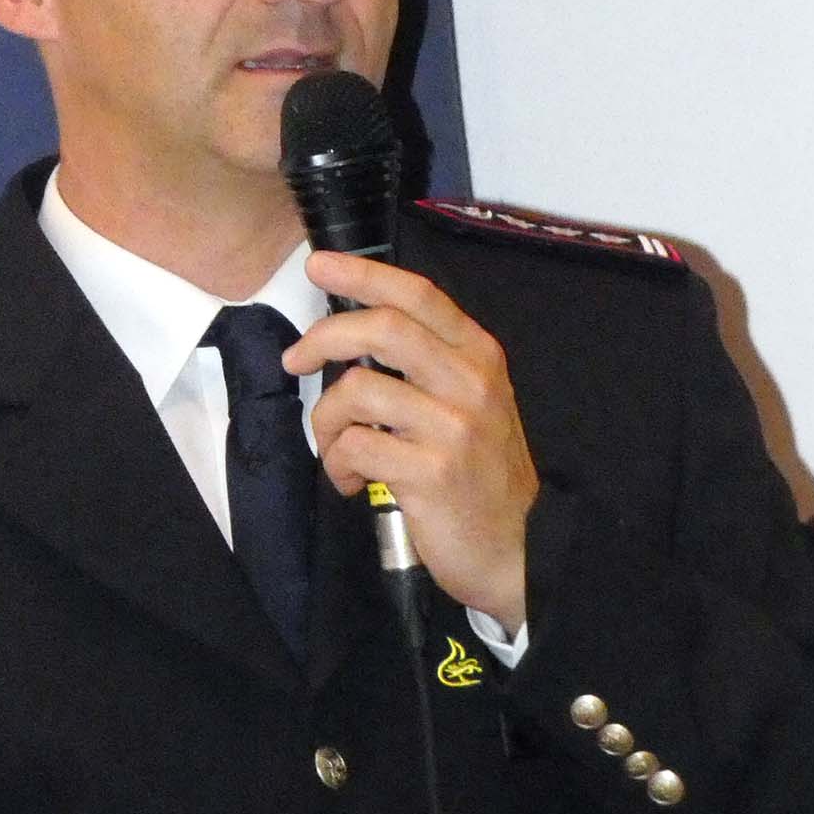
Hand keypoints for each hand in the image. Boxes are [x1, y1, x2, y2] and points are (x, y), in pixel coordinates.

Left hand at [283, 251, 538, 628]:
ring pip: (356, 392)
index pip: (417, 296)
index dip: (364, 274)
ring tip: (337, 448)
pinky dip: (337, 465)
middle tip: (296, 359)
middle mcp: (470, 383)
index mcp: (479, 356)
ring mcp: (452, 428)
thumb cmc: (481, 474)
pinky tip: (350, 481)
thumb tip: (353, 338)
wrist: (517, 548)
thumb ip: (428, 365)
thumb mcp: (471, 404)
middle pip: (383, 329)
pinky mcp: (430, 472)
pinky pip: (354, 448)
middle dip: (325, 336)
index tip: (320, 264)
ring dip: (326, 421)